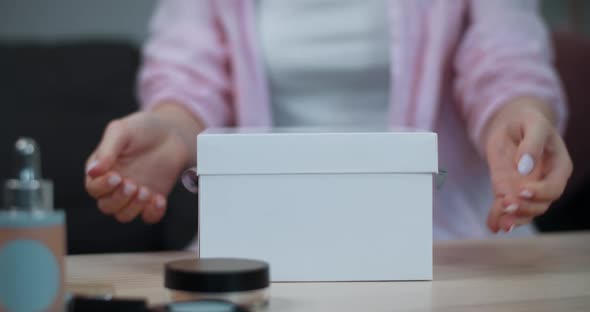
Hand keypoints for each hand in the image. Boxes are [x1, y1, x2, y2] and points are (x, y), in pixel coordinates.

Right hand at [85, 104, 199, 223]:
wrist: (172, 132)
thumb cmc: (142, 128)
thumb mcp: (122, 131)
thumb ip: (107, 149)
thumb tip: (93, 171)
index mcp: (102, 170)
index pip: (93, 188)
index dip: (102, 187)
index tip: (117, 176)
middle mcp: (115, 185)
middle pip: (106, 206)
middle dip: (118, 199)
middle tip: (133, 184)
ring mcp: (134, 194)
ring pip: (124, 215)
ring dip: (133, 208)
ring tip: (146, 191)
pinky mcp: (153, 199)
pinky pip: (148, 217)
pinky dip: (153, 213)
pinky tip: (159, 199)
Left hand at [484, 97, 571, 232]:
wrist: (512, 123)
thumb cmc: (528, 121)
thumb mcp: (533, 124)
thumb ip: (532, 143)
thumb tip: (525, 166)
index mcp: (558, 167)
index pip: (554, 187)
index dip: (540, 192)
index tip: (521, 189)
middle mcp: (544, 183)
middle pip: (540, 205)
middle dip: (524, 208)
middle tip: (506, 204)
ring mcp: (525, 189)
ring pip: (525, 212)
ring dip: (513, 219)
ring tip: (500, 223)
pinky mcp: (507, 190)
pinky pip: (504, 209)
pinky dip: (497, 218)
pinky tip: (492, 226)